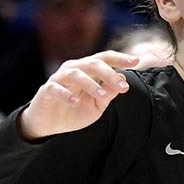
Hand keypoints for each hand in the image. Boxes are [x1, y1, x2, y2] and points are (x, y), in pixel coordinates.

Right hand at [19, 51, 138, 139]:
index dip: (120, 58)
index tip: (136, 61)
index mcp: (87, 70)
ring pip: (75, 74)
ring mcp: (59, 78)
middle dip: (109, 74)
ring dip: (90, 84)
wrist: (50, 124)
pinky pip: (55, 88)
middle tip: (122, 87)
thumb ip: (108, 94)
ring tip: (101, 95)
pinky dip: (65, 94)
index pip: (104, 59)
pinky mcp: (47, 90)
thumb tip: (123, 79)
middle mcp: (73, 69)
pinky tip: (74, 101)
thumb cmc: (75, 111)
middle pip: (93, 63)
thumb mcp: (97, 105)